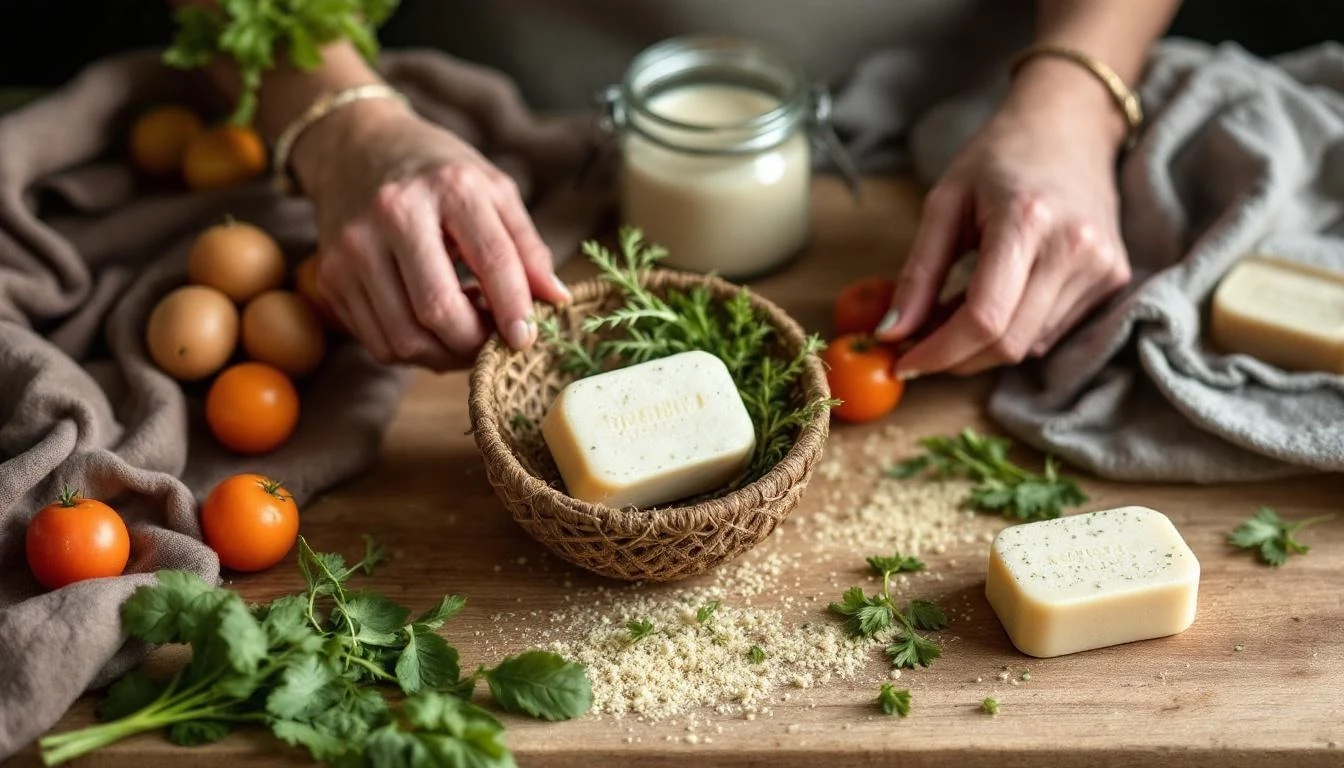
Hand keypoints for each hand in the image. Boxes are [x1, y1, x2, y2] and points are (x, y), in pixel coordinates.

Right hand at [291, 98, 570, 369]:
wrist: (357, 147)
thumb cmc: (438, 173)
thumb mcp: (493, 190)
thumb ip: (527, 247)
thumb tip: (557, 301)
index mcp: (448, 187)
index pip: (492, 261)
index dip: (514, 309)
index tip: (526, 339)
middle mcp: (394, 214)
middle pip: (439, 310)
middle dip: (474, 343)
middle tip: (492, 341)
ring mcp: (355, 248)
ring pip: (404, 338)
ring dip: (444, 355)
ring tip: (464, 334)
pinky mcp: (331, 276)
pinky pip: (377, 342)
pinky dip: (412, 351)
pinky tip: (429, 328)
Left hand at [877, 63, 1132, 376]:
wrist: (1069, 125)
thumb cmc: (999, 158)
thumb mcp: (944, 203)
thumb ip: (918, 273)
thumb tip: (892, 334)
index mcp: (1027, 221)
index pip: (983, 318)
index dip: (939, 353)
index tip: (903, 362)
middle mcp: (1074, 248)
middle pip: (1008, 344)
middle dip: (956, 358)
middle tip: (919, 345)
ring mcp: (1102, 266)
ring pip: (1030, 346)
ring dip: (983, 346)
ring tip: (954, 312)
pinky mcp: (1115, 278)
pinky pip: (1053, 333)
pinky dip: (1015, 332)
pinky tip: (996, 304)